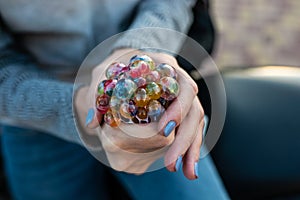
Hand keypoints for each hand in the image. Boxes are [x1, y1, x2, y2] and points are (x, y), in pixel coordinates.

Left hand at [75, 48, 204, 178]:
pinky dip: (189, 151)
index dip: (177, 109)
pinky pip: (190, 133)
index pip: (182, 86)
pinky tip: (188, 170)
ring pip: (195, 125)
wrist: (122, 68)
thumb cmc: (113, 70)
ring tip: (184, 172)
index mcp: (165, 65)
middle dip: (183, 140)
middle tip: (171, 163)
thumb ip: (96, 95)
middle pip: (193, 111)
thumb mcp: (102, 75)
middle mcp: (178, 83)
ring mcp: (182, 99)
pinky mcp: (181, 114)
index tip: (163, 130)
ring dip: (189, 150)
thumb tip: (92, 121)